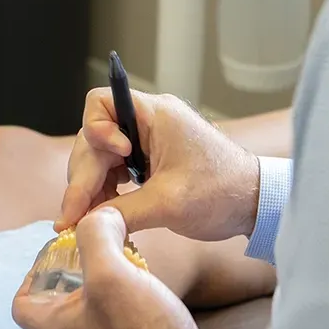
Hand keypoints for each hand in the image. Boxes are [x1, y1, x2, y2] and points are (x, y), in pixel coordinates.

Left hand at [13, 208, 224, 328]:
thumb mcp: (111, 272)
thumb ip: (96, 236)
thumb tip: (99, 215)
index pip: (22, 304)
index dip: (34, 273)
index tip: (58, 254)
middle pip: (60, 306)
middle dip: (77, 275)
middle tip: (100, 253)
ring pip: (91, 317)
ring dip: (105, 290)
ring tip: (128, 268)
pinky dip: (126, 308)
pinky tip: (148, 294)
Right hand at [56, 87, 261, 240]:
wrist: (255, 202)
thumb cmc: (221, 193)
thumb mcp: (167, 204)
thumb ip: (121, 211)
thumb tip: (83, 226)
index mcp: (156, 115)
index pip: (100, 103)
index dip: (95, 132)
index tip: (116, 162)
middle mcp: (149, 121)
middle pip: (94, 137)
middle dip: (84, 175)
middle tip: (73, 216)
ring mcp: (149, 140)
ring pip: (101, 155)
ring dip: (91, 186)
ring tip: (86, 219)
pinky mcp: (152, 159)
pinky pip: (115, 168)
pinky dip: (106, 190)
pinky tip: (105, 212)